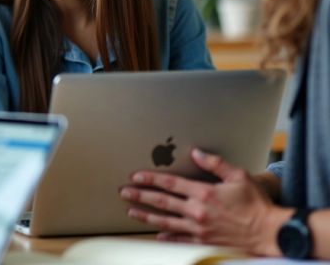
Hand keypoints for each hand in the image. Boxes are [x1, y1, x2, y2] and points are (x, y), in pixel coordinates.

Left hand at [119, 148, 291, 255]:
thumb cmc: (256, 204)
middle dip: (140, 196)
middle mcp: (197, 211)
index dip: (150, 179)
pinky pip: (180, 240)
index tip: (135, 176)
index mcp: (204, 192)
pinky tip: (156, 235)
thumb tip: (196, 152)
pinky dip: (166, 237)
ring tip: (131, 211)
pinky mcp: (204, 242)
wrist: (269, 232)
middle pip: (162, 202)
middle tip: (124, 192)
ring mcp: (199, 228)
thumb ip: (215, 163)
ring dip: (146, 216)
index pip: (170, 184)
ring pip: (165, 221)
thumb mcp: (239, 176)